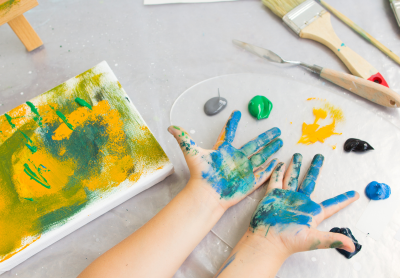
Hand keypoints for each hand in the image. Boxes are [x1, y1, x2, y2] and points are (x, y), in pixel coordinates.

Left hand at [168, 110, 282, 209]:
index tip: (236, 113)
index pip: (228, 133)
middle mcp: (236, 158)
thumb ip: (183, 138)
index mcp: (224, 150)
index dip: (232, 124)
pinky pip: (263, 174)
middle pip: (254, 145)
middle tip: (275, 129)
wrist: (206, 194)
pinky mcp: (249, 181)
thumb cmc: (200, 174)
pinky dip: (270, 168)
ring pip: (261, 157)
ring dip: (271, 149)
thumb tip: (170, 126)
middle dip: (265, 137)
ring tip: (280, 141)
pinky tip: (278, 162)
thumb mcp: (192, 153)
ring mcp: (244, 170)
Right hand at [249, 153, 359, 255]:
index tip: (354, 194)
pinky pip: (276, 180)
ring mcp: (286, 198)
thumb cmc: (289, 242)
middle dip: (315, 168)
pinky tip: (280, 163)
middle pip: (310, 181)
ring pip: (292, 177)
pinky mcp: (273, 196)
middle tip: (319, 156)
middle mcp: (300, 202)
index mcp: (313, 212)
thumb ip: (332, 239)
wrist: (268, 241)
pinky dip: (278, 172)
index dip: (343, 199)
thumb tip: (352, 247)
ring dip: (295, 166)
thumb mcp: (314, 239)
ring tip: (298, 154)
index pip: (332, 204)